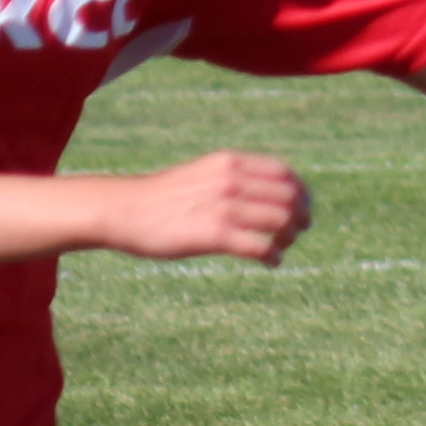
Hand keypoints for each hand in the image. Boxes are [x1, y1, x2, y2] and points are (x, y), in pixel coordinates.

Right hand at [115, 150, 310, 265]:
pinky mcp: (215, 234)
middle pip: (290, 197)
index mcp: (229, 162)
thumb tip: (268, 194)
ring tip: (280, 247)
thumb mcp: (203, 174)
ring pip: (282, 221)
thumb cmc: (164, 197)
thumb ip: (233, 178)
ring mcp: (224, 207)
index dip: (301, 192)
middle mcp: (231, 180)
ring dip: (289, 237)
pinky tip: (271, 262)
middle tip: (296, 232)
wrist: (124, 209)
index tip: (302, 208)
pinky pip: (261, 247)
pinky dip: (274, 257)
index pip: (284, 173)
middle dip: (300, 216)